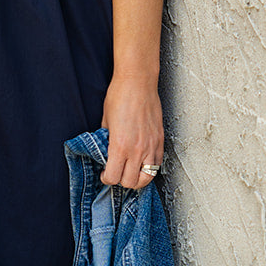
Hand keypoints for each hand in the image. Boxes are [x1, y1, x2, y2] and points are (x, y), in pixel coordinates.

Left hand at [100, 73, 163, 188]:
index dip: (106, 178)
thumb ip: (106, 141)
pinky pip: (157, 164)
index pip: (113, 177)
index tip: (104, 173)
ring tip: (130, 171)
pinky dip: (149, 168)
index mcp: (120, 146)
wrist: (138, 82)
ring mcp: (151, 146)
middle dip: (121, 180)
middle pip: (130, 182)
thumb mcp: (105, 122)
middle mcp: (137, 150)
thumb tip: (106, 153)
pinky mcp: (160, 141)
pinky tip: (142, 161)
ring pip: (147, 178)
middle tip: (116, 172)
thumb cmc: (119, 97)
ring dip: (137, 178)